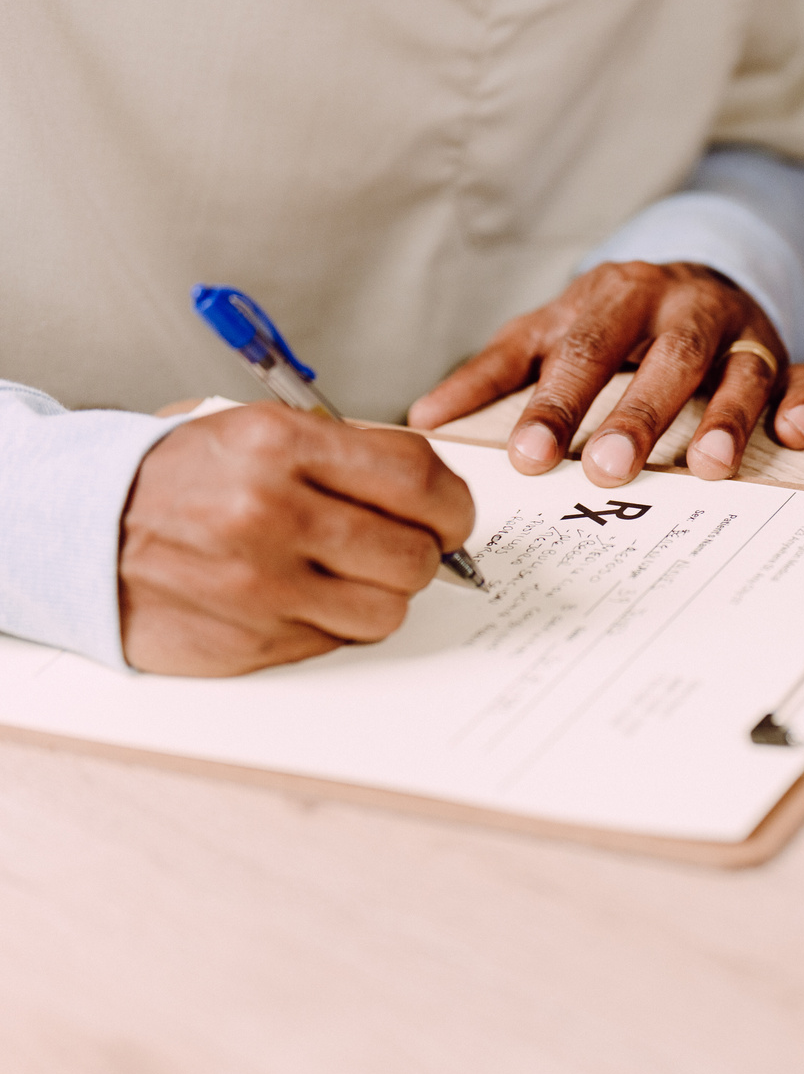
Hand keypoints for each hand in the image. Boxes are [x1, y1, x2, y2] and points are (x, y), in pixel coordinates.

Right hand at [119, 404, 476, 675]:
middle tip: (402, 547)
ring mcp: (258, 585)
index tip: (450, 515)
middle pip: (414, 554)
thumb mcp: (257, 432)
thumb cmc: (183, 477)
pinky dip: (336, 623)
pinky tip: (304, 597)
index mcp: (280, 446)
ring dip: (382, 595)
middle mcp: (270, 513)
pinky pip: (337, 641)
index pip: (420, 480)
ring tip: (349, 573)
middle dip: (424, 554)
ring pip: (387, 610)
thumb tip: (435, 495)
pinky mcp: (249, 641)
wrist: (80, 527)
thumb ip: (347, 455)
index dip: (453, 505)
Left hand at [406, 262, 803, 484]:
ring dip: (726, 417)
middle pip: (662, 360)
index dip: (556, 406)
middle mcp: (679, 308)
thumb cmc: (610, 322)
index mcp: (611, 299)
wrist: (690, 276)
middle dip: (636, 415)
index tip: (529, 456)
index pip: (581, 353)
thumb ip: (493, 373)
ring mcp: (737, 330)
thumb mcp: (546, 333)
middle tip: (608, 468)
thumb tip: (423, 419)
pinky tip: (795, 436)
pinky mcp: (783, 353)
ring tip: (708, 469)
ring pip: (739, 369)